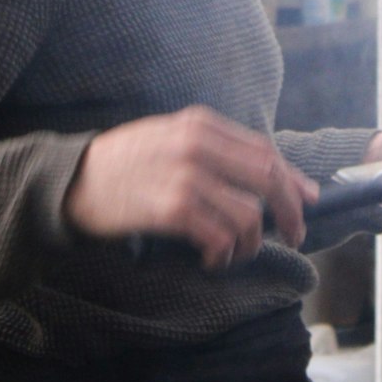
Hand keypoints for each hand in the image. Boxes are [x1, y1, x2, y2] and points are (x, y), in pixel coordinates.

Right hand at [65, 105, 318, 267]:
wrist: (72, 179)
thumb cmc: (125, 164)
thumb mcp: (171, 139)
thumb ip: (216, 151)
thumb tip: (271, 174)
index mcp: (201, 124)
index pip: (265, 151)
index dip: (292, 180)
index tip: (308, 201)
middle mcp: (198, 144)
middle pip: (268, 178)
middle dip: (289, 212)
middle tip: (292, 235)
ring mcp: (186, 175)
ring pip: (248, 214)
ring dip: (249, 243)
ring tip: (233, 252)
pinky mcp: (172, 207)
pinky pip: (219, 236)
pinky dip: (223, 254)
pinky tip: (212, 258)